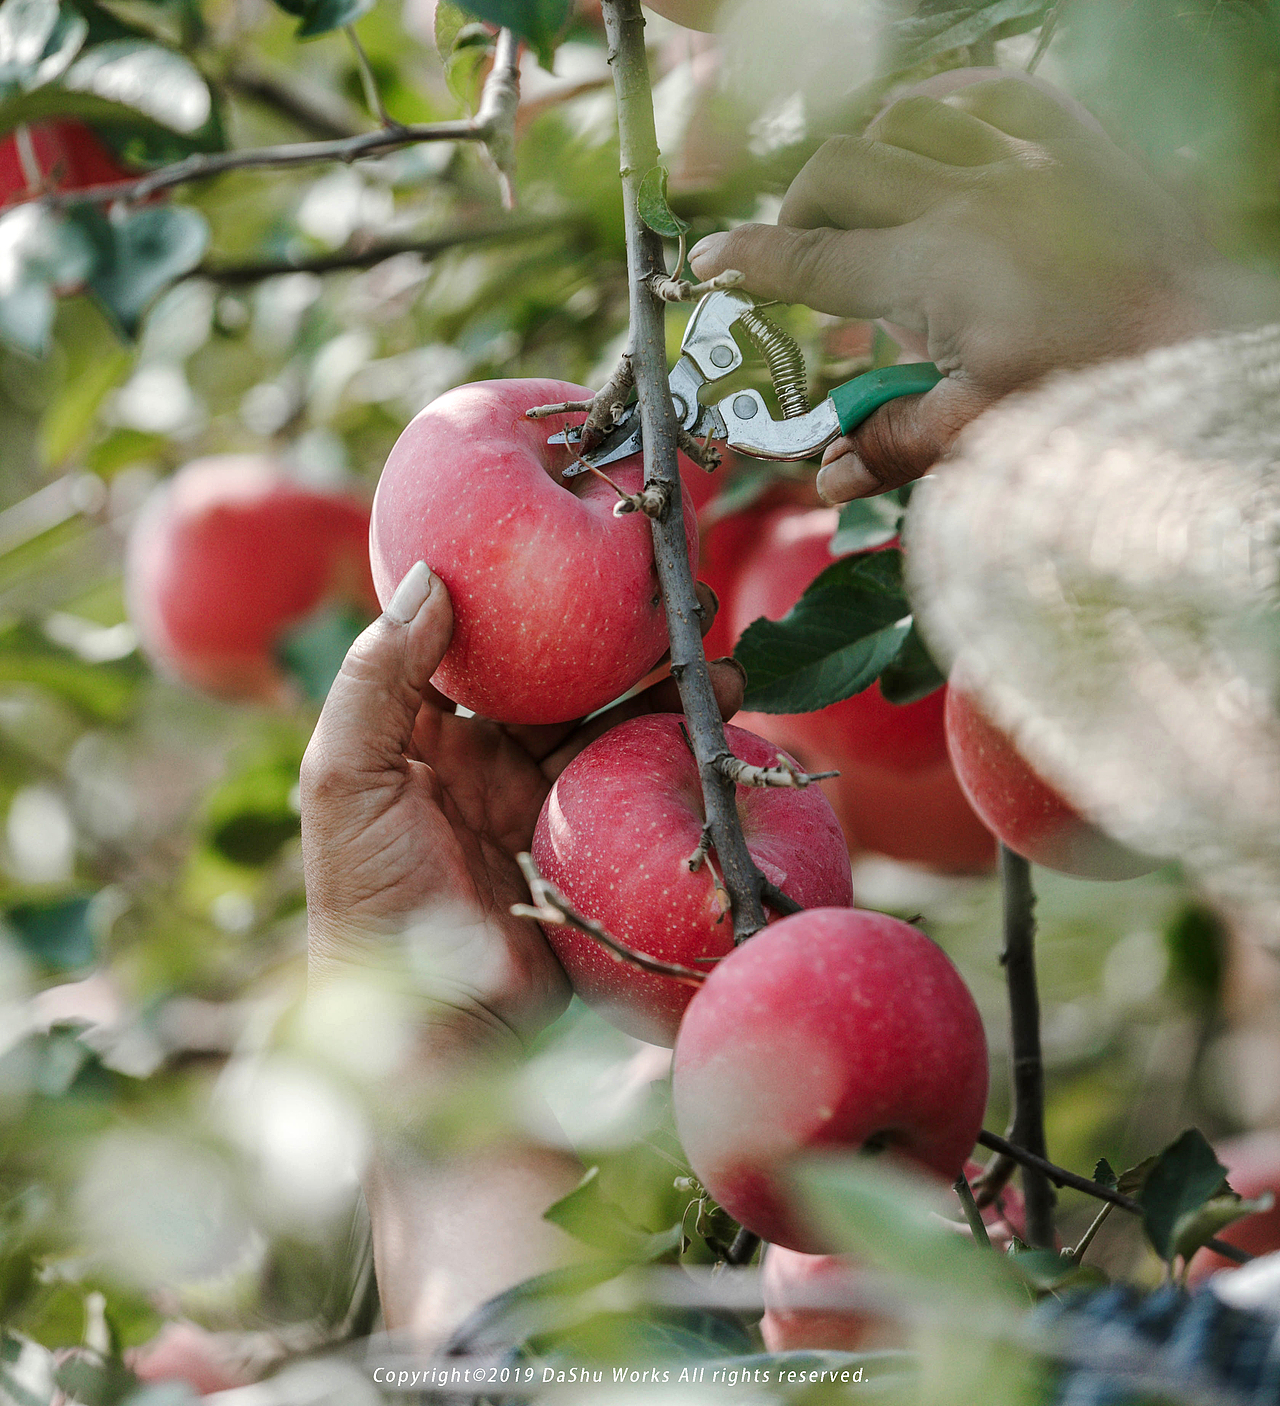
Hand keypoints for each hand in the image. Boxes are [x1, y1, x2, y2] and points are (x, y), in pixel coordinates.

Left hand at [300, 561, 744, 1041]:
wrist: (434, 1043)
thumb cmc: (370, 906)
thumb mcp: (345, 781)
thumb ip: (377, 677)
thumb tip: (429, 575)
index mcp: (422, 739)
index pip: (477, 648)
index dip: (523, 599)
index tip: (575, 554)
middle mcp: (485, 766)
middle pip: (559, 684)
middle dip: (614, 643)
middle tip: (674, 605)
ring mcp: (544, 812)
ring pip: (611, 731)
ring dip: (664, 697)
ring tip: (720, 670)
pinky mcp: (593, 860)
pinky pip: (641, 795)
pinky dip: (680, 760)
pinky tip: (721, 735)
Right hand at [689, 71, 1221, 502]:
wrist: (1210, 340)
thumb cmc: (1101, 391)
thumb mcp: (991, 429)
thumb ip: (895, 444)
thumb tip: (822, 480)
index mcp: (937, 268)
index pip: (811, 260)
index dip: (747, 263)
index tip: (707, 265)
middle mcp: (969, 196)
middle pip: (839, 172)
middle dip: (800, 209)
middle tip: (800, 251)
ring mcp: (1025, 156)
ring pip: (903, 114)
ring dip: (868, 151)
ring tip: (869, 197)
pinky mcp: (1075, 135)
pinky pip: (989, 86)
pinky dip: (944, 101)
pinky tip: (934, 128)